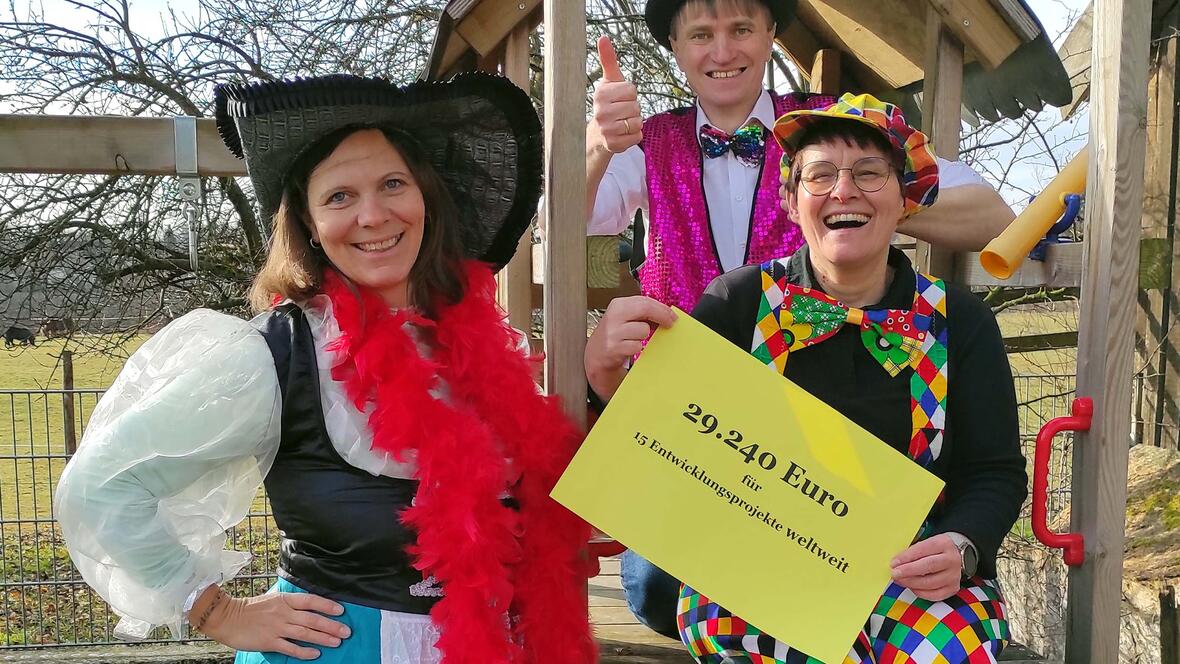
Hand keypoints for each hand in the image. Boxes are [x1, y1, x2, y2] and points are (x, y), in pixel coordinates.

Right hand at [199, 588, 350, 659]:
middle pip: (312, 619)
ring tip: (337, 642)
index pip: (311, 601)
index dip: (327, 605)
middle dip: (331, 625)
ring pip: (305, 633)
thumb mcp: (272, 600)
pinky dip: (304, 651)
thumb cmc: (251, 609)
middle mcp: (283, 613)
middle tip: (346, 631)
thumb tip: (309, 608)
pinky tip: (315, 654)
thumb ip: (289, 604)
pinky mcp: (269, 642)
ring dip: (323, 638)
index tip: (341, 610)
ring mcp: (277, 627)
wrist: (227, 617)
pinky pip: (290, 648)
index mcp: (284, 600)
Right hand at [585, 296, 675, 401]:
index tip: (672, 315)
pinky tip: (630, 348)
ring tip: (636, 338)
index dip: (662, 308)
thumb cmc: (615, 335)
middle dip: (662, 316)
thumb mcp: (625, 318)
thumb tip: (666, 313)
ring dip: (644, 336)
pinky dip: (637, 348)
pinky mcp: (614, 348)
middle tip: (670, 323)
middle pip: (645, 309)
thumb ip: (642, 313)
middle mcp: (614, 316)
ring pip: (643, 330)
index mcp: (618, 305)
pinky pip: (637, 346)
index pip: (645, 300)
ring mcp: (613, 332)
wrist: (596, 355)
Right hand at [588, 36, 642, 154]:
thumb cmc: (608, 104)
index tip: (619, 99)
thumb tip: (603, 38)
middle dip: (633, 109)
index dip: (630, 94)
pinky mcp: (613, 144)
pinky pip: (637, 136)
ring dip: (634, 122)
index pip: (631, 90)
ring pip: (638, 121)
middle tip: (621, 113)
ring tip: (622, 123)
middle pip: (636, 106)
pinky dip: (634, 136)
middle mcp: (601, 112)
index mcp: (601, 94)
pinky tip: (623, 134)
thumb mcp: (609, 81)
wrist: (597, 134)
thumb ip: (609, 60)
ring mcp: (606, 129)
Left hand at [890, 534, 962, 601]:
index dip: (907, 557)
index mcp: (944, 544)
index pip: (924, 549)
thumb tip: (896, 563)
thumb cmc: (935, 550)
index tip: (894, 563)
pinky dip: (920, 592)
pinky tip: (911, 587)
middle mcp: (952, 560)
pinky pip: (935, 594)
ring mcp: (954, 575)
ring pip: (931, 583)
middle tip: (895, 573)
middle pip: (929, 566)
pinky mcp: (953, 588)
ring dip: (912, 583)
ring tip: (900, 580)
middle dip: (909, 571)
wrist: (955, 557)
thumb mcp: (926, 544)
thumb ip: (912, 552)